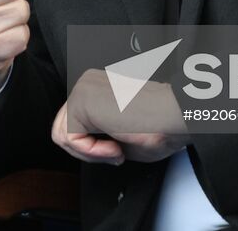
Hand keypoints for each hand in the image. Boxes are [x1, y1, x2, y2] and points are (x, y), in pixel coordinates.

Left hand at [51, 69, 187, 165]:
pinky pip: (70, 139)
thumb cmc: (161, 126)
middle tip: (115, 152)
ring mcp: (83, 89)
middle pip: (64, 128)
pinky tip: (115, 146)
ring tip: (116, 149)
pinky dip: (92, 152)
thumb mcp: (121, 136)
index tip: (120, 148)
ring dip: (91, 153)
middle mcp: (88, 84)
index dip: (95, 147)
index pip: (76, 124)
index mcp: (98, 88)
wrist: (174, 117)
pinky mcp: (81, 100)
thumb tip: (88, 147)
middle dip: (88, 150)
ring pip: (63, 136)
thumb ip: (99, 136)